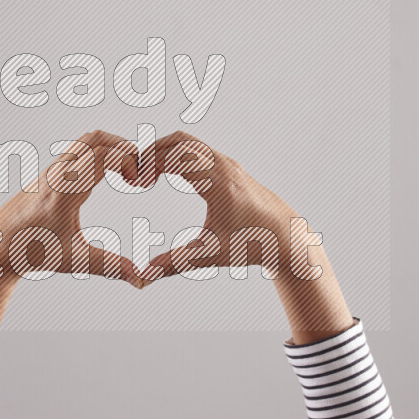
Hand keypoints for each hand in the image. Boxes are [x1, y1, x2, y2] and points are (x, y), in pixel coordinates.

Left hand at [0, 131, 141, 341]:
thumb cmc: (33, 253)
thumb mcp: (75, 260)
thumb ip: (110, 266)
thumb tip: (141, 280)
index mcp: (65, 192)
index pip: (102, 156)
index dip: (128, 161)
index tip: (139, 182)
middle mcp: (58, 174)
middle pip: (97, 139)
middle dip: (125, 149)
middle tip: (139, 172)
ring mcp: (52, 170)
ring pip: (86, 140)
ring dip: (112, 147)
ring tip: (127, 171)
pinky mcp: (50, 172)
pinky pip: (78, 150)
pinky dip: (99, 152)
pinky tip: (108, 175)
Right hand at [140, 131, 353, 343]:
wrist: (287, 238)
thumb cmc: (252, 245)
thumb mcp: (209, 255)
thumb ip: (173, 263)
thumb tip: (143, 276)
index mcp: (217, 183)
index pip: (175, 159)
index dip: (149, 165)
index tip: (133, 181)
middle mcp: (223, 166)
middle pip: (179, 142)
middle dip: (151, 152)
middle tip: (132, 171)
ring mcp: (227, 164)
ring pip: (189, 142)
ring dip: (164, 150)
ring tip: (144, 172)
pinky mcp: (230, 167)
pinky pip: (198, 150)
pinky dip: (177, 154)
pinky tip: (166, 172)